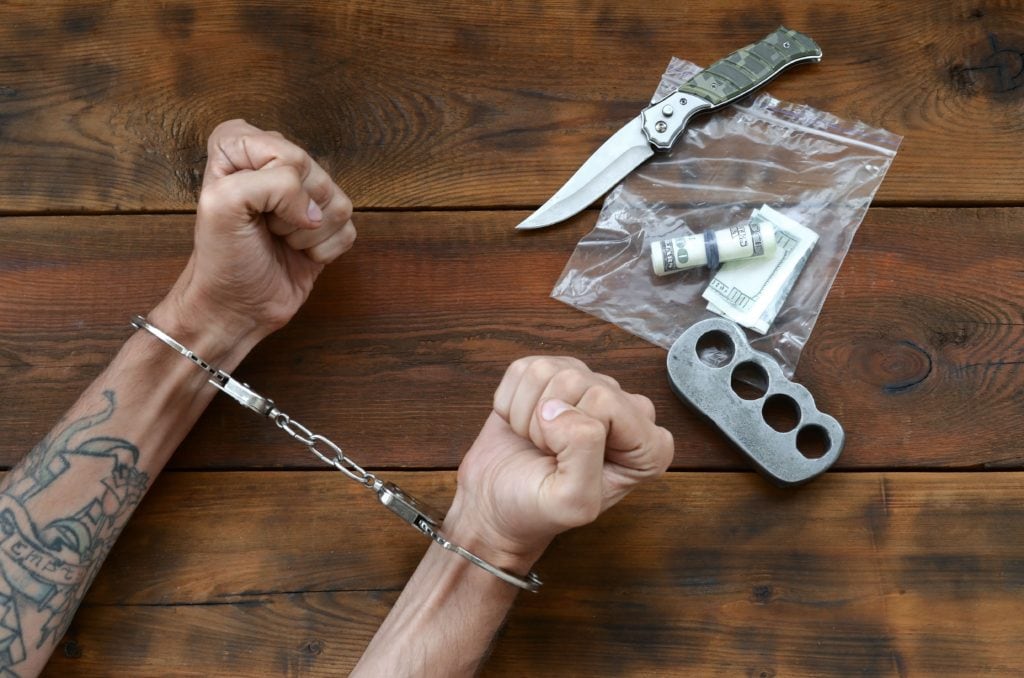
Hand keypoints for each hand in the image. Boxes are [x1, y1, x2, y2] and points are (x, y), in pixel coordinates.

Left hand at [153, 119, 355, 356]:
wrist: (237, 308)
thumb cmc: (222, 259)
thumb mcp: (222, 206)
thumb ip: (270, 184)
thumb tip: (315, 212)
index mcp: (240, 146)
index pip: (285, 152)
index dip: (273, 186)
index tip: (248, 209)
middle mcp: (275, 164)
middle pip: (315, 175)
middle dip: (291, 211)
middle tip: (264, 227)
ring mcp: (305, 195)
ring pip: (338, 201)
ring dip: (307, 234)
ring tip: (279, 241)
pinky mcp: (329, 226)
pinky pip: (349, 228)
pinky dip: (324, 249)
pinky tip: (299, 253)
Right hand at [446, 356, 673, 567]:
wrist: (498, 505)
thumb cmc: (538, 508)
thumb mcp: (572, 502)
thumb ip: (583, 454)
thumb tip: (558, 408)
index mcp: (648, 447)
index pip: (608, 404)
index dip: (574, 434)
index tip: (568, 464)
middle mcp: (626, 410)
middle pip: (578, 382)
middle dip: (548, 424)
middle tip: (549, 454)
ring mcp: (590, 387)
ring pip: (549, 371)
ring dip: (528, 413)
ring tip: (537, 441)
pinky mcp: (555, 375)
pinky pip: (525, 369)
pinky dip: (511, 401)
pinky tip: (524, 425)